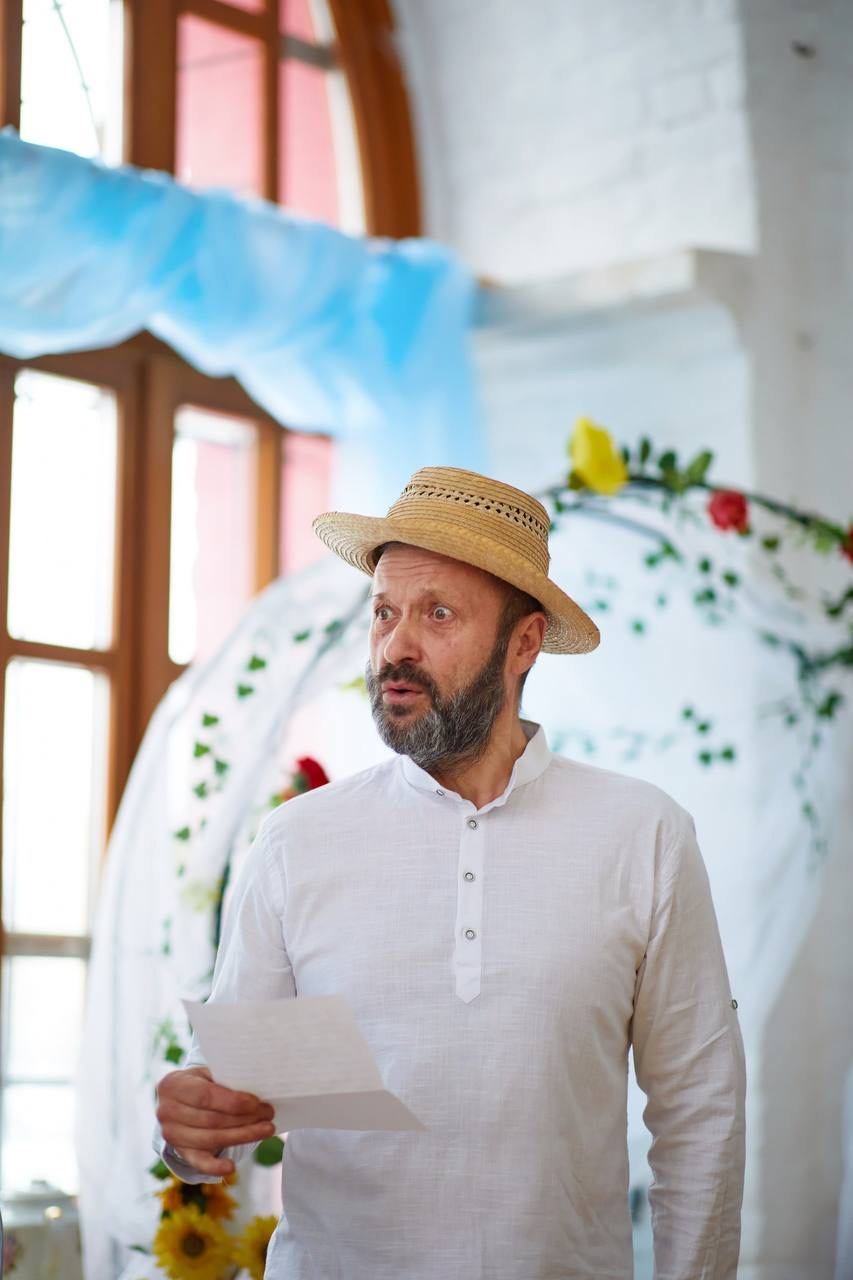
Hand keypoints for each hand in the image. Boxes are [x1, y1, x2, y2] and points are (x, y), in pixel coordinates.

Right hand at [156, 1066, 275, 1176]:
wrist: (179, 1100)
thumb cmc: (200, 1082)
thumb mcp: (206, 1073)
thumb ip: (224, 1077)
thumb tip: (255, 1085)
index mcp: (172, 1085)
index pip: (205, 1096)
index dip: (232, 1102)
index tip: (256, 1102)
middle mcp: (166, 1111)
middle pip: (211, 1120)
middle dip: (244, 1118)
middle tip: (269, 1114)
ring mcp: (172, 1135)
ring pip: (212, 1139)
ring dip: (242, 1136)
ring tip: (266, 1129)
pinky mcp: (181, 1152)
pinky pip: (198, 1162)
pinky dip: (214, 1167)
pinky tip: (231, 1167)